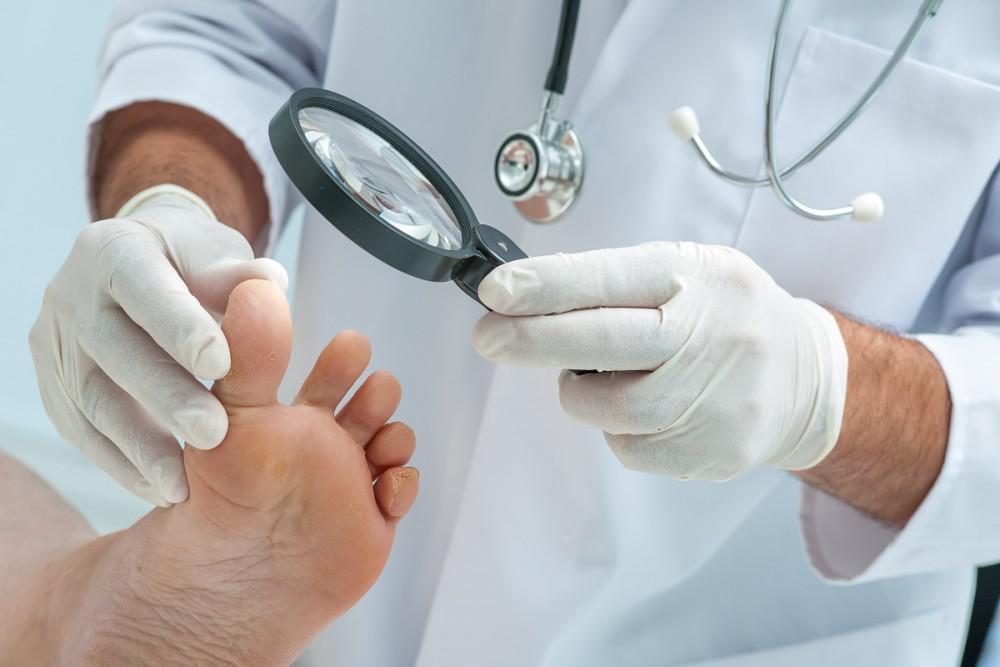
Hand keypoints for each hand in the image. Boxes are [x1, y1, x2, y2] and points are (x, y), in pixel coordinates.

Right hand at [30, 185, 287, 504]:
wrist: (142, 264)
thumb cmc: (190, 260)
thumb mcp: (215, 252)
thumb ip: (238, 274)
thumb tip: (271, 283)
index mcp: (114, 250)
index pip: (143, 288)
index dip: (179, 326)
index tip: (222, 365)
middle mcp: (72, 293)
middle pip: (113, 349)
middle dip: (165, 396)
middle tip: (215, 435)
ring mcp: (56, 340)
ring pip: (90, 399)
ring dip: (138, 446)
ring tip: (182, 484)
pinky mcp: (54, 382)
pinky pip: (80, 429)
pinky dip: (118, 462)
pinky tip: (158, 487)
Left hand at [473, 242, 847, 479]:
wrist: (807, 378)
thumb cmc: (726, 314)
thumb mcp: (687, 271)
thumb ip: (614, 282)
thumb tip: (524, 298)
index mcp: (697, 277)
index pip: (609, 278)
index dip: (546, 286)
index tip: (495, 291)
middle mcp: (709, 335)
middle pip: (602, 342)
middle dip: (532, 340)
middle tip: (489, 337)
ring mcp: (713, 399)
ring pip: (606, 406)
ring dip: (581, 392)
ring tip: (602, 374)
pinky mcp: (711, 451)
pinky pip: (629, 446)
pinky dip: (619, 427)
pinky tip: (649, 406)